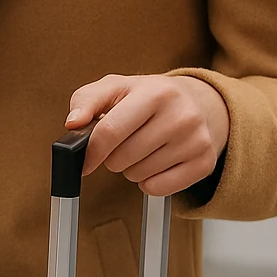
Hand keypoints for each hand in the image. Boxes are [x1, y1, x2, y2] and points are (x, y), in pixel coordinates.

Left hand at [66, 74, 228, 195]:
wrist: (198, 102)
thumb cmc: (148, 97)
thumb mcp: (116, 87)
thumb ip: (87, 100)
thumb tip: (73, 123)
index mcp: (156, 92)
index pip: (110, 132)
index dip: (90, 152)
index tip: (85, 161)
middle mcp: (181, 116)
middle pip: (122, 158)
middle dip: (113, 157)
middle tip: (124, 143)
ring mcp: (196, 141)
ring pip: (138, 175)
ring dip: (131, 168)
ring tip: (143, 149)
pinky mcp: (204, 164)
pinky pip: (157, 189)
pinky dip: (149, 182)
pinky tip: (156, 162)